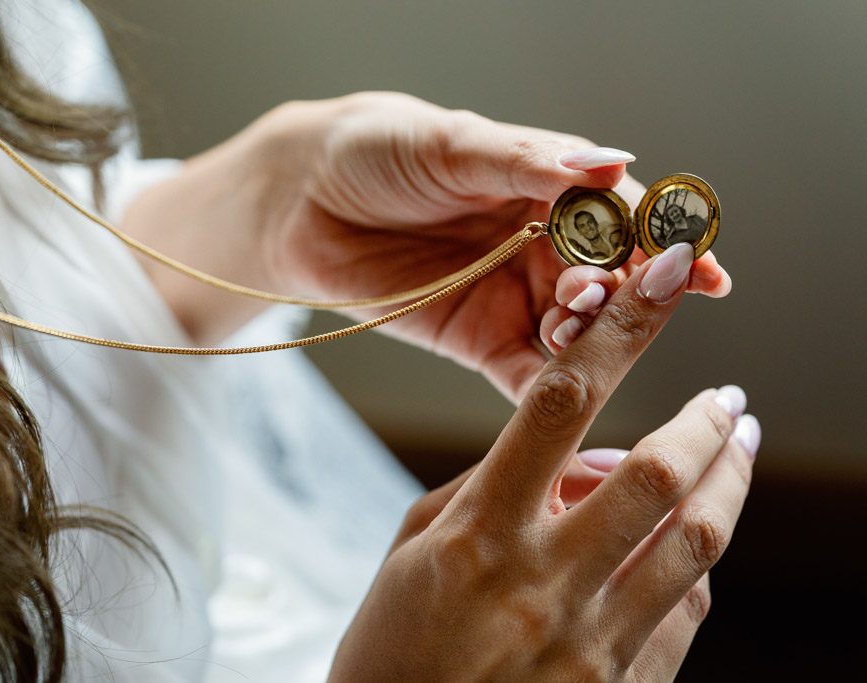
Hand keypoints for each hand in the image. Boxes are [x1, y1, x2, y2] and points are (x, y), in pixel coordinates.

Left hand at [122, 92, 728, 400]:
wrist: (302, 202)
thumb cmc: (376, 151)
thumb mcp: (451, 144)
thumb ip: (526, 161)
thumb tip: (611, 162)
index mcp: (546, 188)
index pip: (622, 216)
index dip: (662, 239)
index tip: (699, 263)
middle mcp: (541, 246)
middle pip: (611, 279)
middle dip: (622, 292)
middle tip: (600, 292)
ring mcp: (513, 296)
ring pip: (578, 331)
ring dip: (589, 337)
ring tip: (570, 320)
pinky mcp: (478, 341)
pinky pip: (527, 374)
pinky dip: (552, 391)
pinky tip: (565, 396)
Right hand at [328, 245, 758, 681]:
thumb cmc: (393, 648)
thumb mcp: (415, 548)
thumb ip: (492, 488)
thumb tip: (580, 460)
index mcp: (476, 536)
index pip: (557, 405)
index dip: (619, 332)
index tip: (662, 280)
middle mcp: (541, 583)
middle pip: (655, 474)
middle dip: (706, 422)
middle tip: (727, 400)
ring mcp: (589, 643)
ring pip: (695, 542)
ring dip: (731, 482)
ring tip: (737, 451)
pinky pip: (688, 609)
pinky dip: (698, 561)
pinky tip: (695, 541)